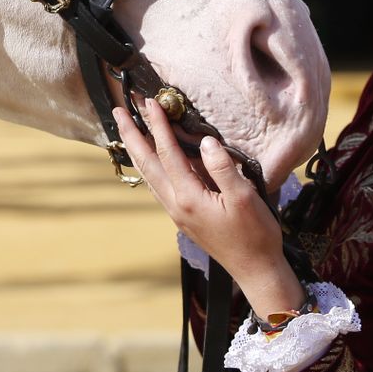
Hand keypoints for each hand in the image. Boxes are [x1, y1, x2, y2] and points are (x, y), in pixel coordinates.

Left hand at [114, 99, 305, 317]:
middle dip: (131, 135)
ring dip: (136, 150)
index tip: (150, 102)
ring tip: (126, 130)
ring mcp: (176, 212)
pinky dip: (148, 166)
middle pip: (146, 163)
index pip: (168, 152)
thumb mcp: (244, 198)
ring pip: (149, 175)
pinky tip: (149, 161)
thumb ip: (223, 168)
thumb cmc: (255, 234)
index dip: (158, 125)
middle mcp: (175, 204)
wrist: (255, 269)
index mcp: (188, 197)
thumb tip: (206, 142)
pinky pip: (157, 185)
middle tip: (117, 111)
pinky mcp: (183, 217)